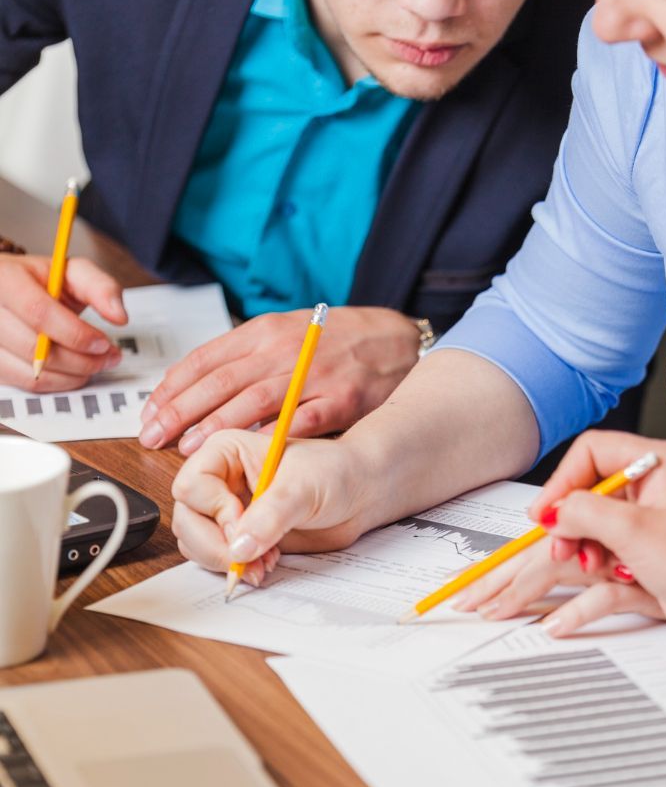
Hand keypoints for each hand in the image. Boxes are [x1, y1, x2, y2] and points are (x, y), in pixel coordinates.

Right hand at [0, 252, 126, 389]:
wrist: (13, 293)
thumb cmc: (42, 283)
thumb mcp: (71, 273)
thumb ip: (100, 287)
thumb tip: (119, 316)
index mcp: (4, 278)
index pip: (38, 312)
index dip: (76, 333)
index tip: (103, 342)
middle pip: (37, 349)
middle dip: (82, 360)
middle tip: (108, 357)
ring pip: (34, 373)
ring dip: (74, 375)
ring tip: (95, 363)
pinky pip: (28, 384)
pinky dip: (59, 382)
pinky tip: (74, 370)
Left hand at [140, 306, 421, 450]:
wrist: (394, 339)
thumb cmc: (334, 341)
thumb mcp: (283, 334)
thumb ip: (243, 358)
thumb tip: (194, 390)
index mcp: (263, 332)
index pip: (205, 359)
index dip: (172, 388)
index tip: (150, 413)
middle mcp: (283, 350)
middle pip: (220, 382)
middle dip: (180, 411)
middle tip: (153, 436)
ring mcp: (312, 375)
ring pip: (253, 402)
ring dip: (216, 427)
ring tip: (188, 448)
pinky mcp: (341, 400)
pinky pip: (300, 421)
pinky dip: (272, 438)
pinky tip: (248, 454)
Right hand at [171, 428, 371, 577]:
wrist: (358, 494)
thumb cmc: (334, 473)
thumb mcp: (303, 487)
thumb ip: (271, 515)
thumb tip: (239, 548)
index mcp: (225, 452)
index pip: (191, 485)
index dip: (214, 511)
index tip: (243, 524)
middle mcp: (218, 481)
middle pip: (186, 519)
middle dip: (214, 545)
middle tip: (245, 559)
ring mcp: (225, 511)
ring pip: (195, 542)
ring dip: (225, 560)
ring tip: (262, 563)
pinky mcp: (238, 536)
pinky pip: (216, 558)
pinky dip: (236, 568)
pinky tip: (265, 564)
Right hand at [455, 431, 665, 665]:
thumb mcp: (635, 532)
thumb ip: (585, 512)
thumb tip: (553, 513)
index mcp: (656, 465)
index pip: (591, 453)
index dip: (563, 482)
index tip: (546, 515)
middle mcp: (650, 488)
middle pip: (584, 492)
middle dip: (565, 522)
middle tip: (554, 545)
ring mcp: (646, 522)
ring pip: (589, 526)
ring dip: (578, 548)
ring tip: (583, 565)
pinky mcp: (643, 554)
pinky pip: (601, 553)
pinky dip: (589, 570)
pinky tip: (583, 592)